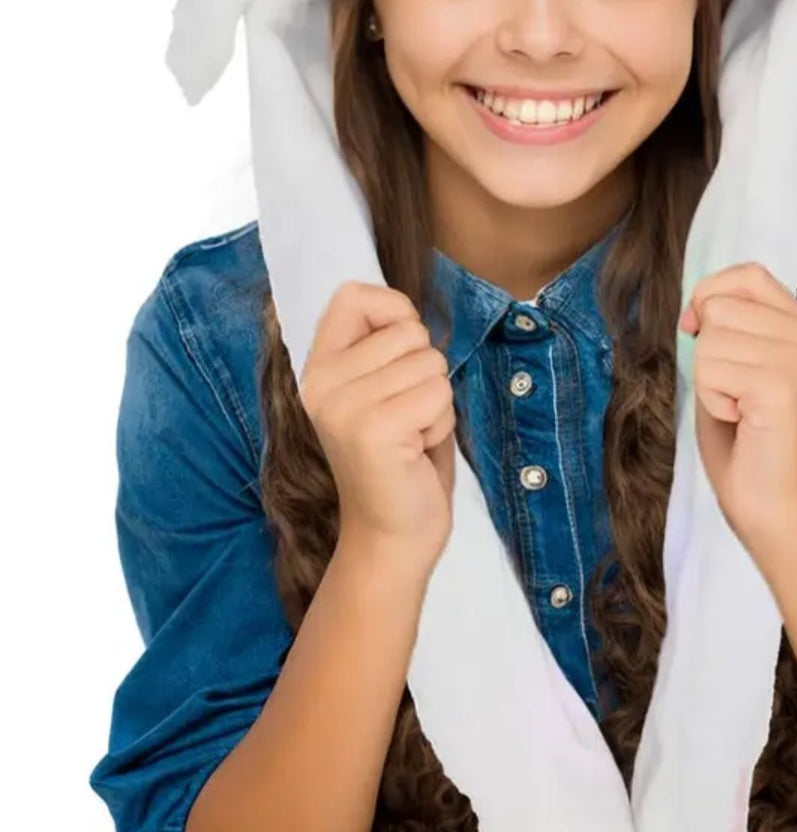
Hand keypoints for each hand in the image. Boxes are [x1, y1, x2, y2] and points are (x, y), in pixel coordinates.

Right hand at [298, 282, 455, 565]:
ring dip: (436, 402)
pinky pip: (437, 394)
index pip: (353, 295)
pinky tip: (416, 450)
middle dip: (427, 372)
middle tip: (406, 416)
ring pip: (430, 363)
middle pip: (409, 331)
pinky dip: (440, 423)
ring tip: (411, 435)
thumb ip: (385, 348)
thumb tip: (407, 310)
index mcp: (320, 368)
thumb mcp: (382, 392)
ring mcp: (344, 406)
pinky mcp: (374, 429)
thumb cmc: (399, 460)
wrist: (391, 536)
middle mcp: (322, 382)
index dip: (395, 311)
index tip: (402, 352)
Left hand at [678, 261, 796, 551]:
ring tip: (741, 412)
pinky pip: (709, 369)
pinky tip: (742, 423)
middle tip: (736, 397)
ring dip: (709, 381)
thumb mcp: (734, 368)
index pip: (747, 274)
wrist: (776, 510)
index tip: (699, 334)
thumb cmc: (748, 445)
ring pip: (710, 339)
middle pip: (720, 305)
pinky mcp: (784, 384)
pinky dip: (713, 402)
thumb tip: (697, 300)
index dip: (710, 296)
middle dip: (707, 353)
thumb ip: (727, 328)